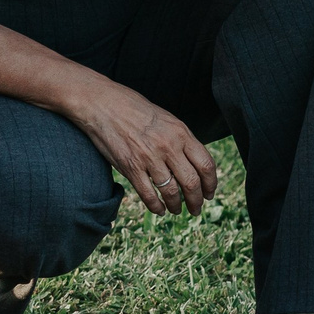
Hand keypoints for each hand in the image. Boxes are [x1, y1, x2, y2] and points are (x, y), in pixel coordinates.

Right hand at [66, 77, 217, 216]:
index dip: (211, 184)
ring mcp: (149, 157)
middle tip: (196, 209)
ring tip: (176, 210)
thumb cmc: (134, 109)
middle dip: (197, 201)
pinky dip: (156, 206)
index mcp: (180, 132)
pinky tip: (159, 209)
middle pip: (192, 182)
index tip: (209, 193)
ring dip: (176, 206)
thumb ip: (180, 140)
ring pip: (171, 192)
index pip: (206, 164)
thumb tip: (193, 164)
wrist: (102, 104)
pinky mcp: (130, 167)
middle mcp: (168, 146)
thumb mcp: (165, 119)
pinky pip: (148, 194)